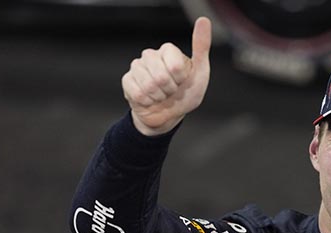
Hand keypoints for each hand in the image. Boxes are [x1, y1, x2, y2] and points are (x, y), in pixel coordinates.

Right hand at [122, 17, 211, 135]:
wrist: (170, 115)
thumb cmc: (186, 93)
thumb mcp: (200, 72)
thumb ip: (201, 47)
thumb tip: (204, 20)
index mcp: (168, 50)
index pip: (175, 66)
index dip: (180, 79)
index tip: (182, 81)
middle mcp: (150, 55)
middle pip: (161, 76)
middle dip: (170, 90)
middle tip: (171, 90)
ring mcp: (137, 67)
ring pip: (148, 85)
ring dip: (159, 97)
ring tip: (161, 95)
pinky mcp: (127, 80)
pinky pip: (138, 93)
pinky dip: (148, 102)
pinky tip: (150, 99)